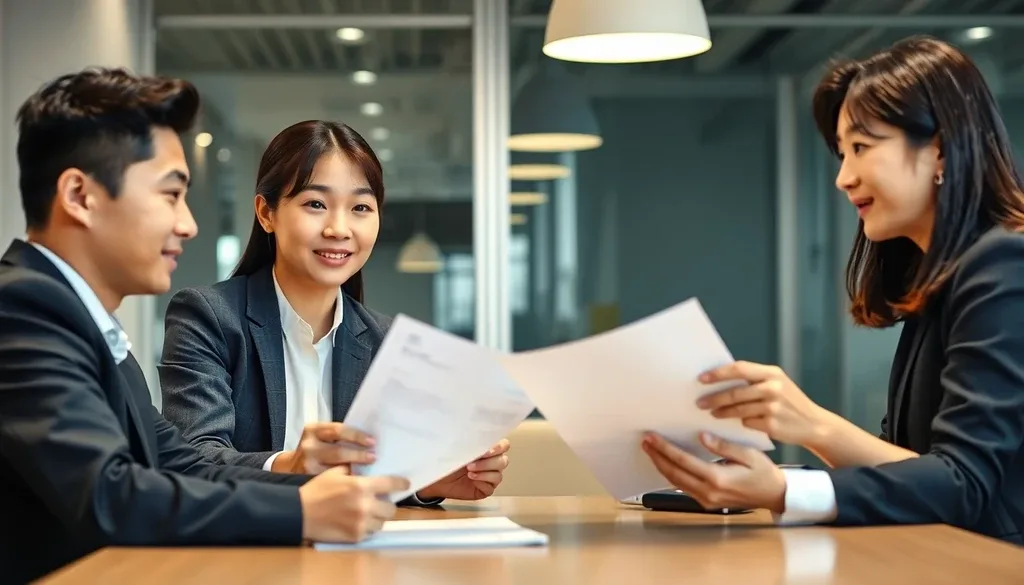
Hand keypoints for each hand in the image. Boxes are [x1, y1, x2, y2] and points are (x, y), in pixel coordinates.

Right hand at [272, 422, 375, 474]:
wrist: (291, 466)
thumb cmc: (315, 448)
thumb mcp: (322, 437)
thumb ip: (340, 437)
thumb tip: (370, 441)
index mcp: (313, 430)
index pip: (338, 430)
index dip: (357, 436)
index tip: (372, 442)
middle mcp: (309, 446)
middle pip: (338, 451)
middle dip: (358, 455)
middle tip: (374, 458)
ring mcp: (308, 465)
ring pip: (336, 469)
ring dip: (355, 471)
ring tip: (370, 472)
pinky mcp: (309, 480)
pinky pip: (332, 481)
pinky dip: (346, 482)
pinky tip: (358, 484)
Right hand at [299, 466, 409, 541]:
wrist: (299, 513)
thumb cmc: (316, 491)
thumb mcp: (335, 473)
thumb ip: (353, 470)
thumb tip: (366, 468)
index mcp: (361, 486)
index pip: (391, 484)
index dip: (401, 484)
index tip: (406, 484)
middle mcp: (365, 505)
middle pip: (390, 508)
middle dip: (386, 504)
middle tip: (379, 502)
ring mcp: (361, 523)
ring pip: (382, 522)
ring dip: (377, 517)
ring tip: (367, 513)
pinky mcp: (355, 536)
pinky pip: (370, 533)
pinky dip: (367, 528)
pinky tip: (357, 522)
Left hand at [416, 439, 510, 500]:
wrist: (436, 478)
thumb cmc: (447, 461)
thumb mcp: (458, 448)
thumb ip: (471, 443)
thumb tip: (477, 437)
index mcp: (488, 449)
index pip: (504, 445)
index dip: (499, 447)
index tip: (486, 450)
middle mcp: (491, 463)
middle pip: (503, 461)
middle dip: (488, 462)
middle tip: (472, 462)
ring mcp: (489, 477)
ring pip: (499, 474)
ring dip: (484, 471)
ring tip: (469, 471)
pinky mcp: (485, 489)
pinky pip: (491, 486)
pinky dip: (482, 481)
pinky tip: (471, 478)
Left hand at [642, 432, 785, 512]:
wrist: (774, 495)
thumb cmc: (764, 473)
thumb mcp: (748, 454)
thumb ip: (723, 446)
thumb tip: (702, 437)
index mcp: (718, 478)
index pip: (683, 462)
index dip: (665, 449)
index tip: (651, 438)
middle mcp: (709, 492)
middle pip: (674, 474)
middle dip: (657, 457)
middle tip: (645, 442)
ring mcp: (707, 500)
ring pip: (676, 483)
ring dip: (661, 466)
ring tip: (650, 451)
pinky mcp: (707, 502)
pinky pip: (684, 488)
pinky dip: (672, 475)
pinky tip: (666, 464)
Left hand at [697, 361, 829, 446]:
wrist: (814, 424)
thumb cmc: (789, 402)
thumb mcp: (777, 384)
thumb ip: (754, 380)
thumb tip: (719, 380)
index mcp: (772, 373)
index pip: (739, 368)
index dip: (718, 373)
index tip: (701, 378)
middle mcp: (773, 388)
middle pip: (735, 391)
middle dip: (714, 397)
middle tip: (699, 402)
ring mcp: (773, 407)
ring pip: (738, 409)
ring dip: (722, 412)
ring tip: (711, 413)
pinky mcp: (772, 425)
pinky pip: (747, 422)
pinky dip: (739, 423)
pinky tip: (732, 424)